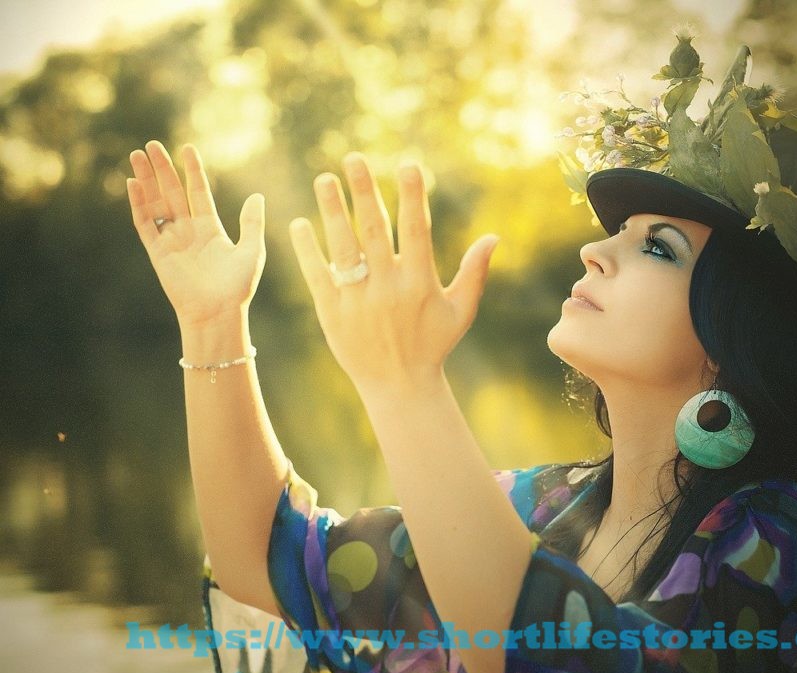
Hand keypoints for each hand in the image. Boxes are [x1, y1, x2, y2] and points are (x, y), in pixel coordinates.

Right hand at [127, 141, 265, 326]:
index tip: (188, 149)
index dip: (193, 172)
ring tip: (138, 155)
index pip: (199, 193)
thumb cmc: (238, 287)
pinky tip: (133, 183)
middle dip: (163, 169)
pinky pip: (145, 224)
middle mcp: (189, 231)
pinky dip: (139, 204)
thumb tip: (258, 196)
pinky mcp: (157, 252)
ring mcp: (171, 240)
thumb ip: (252, 223)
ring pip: (155, 203)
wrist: (218, 313)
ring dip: (147, 180)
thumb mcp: (252, 251)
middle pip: (172, 193)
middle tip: (152, 144)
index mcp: (211, 229)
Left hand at [288, 153, 499, 389]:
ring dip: (331, 211)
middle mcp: (387, 287)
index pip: (415, 230)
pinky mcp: (332, 313)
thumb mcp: (460, 311)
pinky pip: (317, 275)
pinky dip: (307, 250)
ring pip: (342, 247)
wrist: (399, 387)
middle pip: (373, 230)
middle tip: (352, 158)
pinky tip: (299, 224)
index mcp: (419, 283)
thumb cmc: (434, 345)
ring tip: (324, 179)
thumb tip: (494, 237)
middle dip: (363, 191)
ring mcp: (357, 300)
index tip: (407, 165)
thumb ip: (474, 273)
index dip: (412, 196)